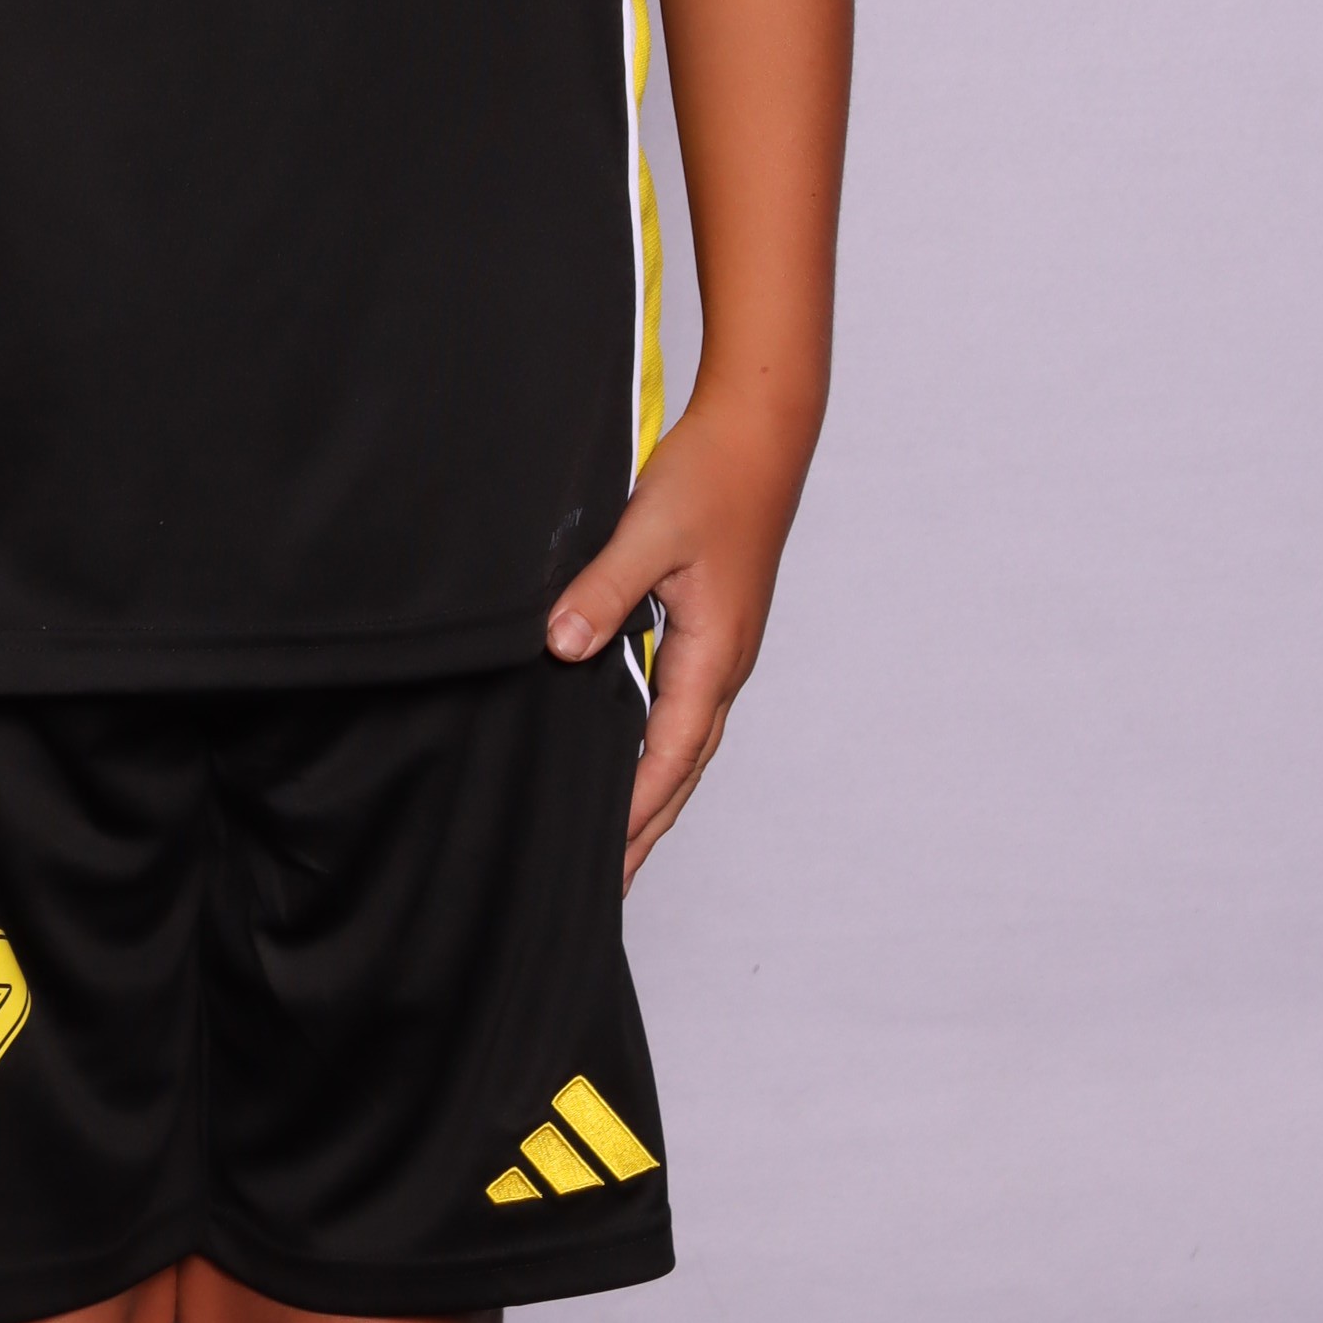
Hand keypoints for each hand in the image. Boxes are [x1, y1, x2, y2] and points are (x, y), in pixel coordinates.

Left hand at [546, 374, 809, 888]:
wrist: (761, 434)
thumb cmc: (711, 479)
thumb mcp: (648, 533)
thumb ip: (603, 591)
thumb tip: (561, 649)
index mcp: (714, 655)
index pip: (669, 756)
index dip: (635, 811)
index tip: (605, 864)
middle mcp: (725, 664)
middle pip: (685, 769)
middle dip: (649, 829)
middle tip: (612, 889)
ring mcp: (723, 650)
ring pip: (688, 743)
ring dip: (656, 795)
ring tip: (620, 843)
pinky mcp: (714, 630)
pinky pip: (685, 709)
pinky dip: (660, 749)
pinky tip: (631, 753)